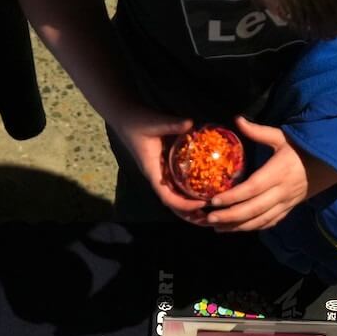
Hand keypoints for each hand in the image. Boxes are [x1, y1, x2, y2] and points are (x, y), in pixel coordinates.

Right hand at [108, 105, 203, 221]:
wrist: (125, 115)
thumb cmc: (137, 120)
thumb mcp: (154, 122)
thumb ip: (172, 124)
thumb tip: (190, 123)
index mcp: (152, 170)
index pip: (167, 196)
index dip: (184, 204)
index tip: (202, 204)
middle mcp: (157, 176)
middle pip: (173, 204)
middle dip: (190, 214)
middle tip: (210, 219)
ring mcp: (161, 173)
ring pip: (176, 197)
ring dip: (191, 208)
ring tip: (211, 212)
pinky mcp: (165, 167)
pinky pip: (178, 185)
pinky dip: (190, 193)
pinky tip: (206, 193)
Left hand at [205, 117, 314, 231]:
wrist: (329, 165)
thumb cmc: (302, 149)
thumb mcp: (282, 137)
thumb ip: (259, 132)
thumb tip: (237, 119)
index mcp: (279, 171)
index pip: (252, 188)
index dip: (233, 197)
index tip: (214, 200)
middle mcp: (282, 191)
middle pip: (254, 209)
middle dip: (230, 216)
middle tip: (209, 218)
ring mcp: (286, 203)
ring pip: (260, 220)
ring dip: (237, 227)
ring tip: (216, 228)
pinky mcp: (289, 209)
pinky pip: (269, 222)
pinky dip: (252, 228)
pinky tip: (236, 228)